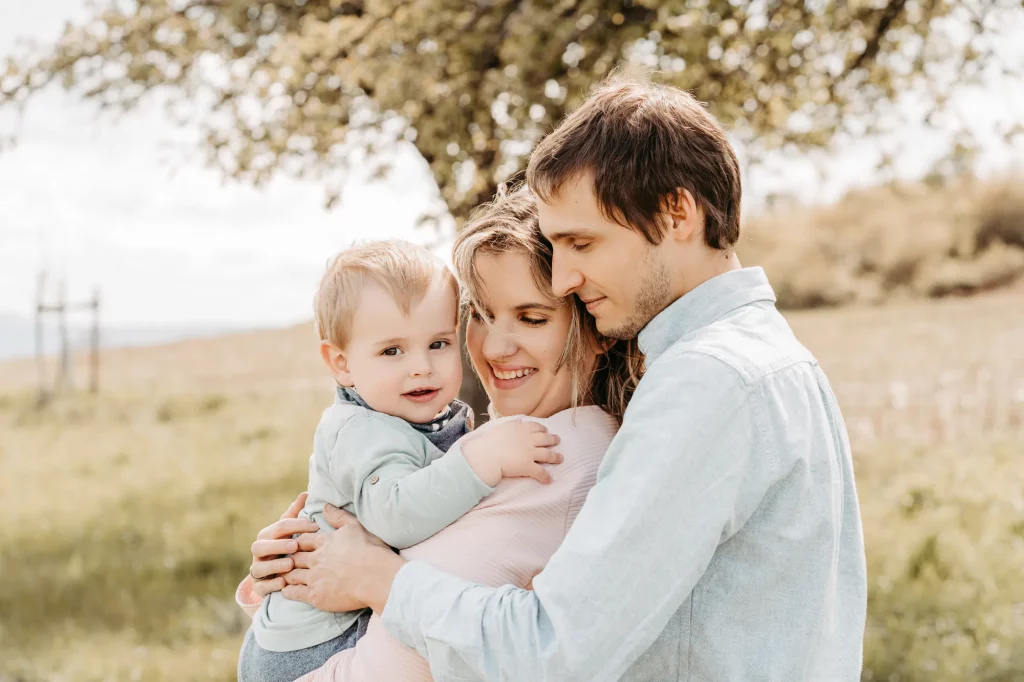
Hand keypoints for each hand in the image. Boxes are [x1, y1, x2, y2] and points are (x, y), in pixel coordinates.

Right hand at [248, 492, 319, 597]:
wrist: (274, 573)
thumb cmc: (286, 546)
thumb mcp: (290, 531)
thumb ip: (295, 514)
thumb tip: (305, 493)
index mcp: (267, 535)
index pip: (280, 526)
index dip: (297, 525)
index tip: (315, 526)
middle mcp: (259, 551)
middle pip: (261, 545)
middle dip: (278, 544)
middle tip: (295, 545)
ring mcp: (257, 569)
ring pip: (258, 567)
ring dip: (274, 565)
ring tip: (290, 564)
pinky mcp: (258, 587)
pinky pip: (261, 587)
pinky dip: (271, 584)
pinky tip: (283, 582)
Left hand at [282, 504, 404, 613]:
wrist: (377, 577)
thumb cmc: (371, 551)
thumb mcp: (356, 527)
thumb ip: (339, 516)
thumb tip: (325, 506)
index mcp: (326, 542)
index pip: (304, 540)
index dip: (299, 541)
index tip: (296, 543)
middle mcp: (317, 559)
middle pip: (295, 556)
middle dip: (290, 557)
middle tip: (285, 559)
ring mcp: (315, 578)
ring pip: (292, 574)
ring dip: (286, 573)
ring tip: (282, 574)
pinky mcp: (316, 596)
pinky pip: (295, 593)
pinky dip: (288, 590)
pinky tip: (285, 590)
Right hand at [463, 419, 561, 484]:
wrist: (487, 455)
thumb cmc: (489, 442)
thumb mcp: (502, 427)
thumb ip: (512, 424)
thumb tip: (519, 420)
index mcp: (521, 429)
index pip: (536, 427)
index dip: (542, 429)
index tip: (545, 431)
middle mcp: (528, 440)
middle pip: (545, 439)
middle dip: (553, 440)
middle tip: (558, 440)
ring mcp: (530, 453)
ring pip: (547, 455)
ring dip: (556, 457)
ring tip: (560, 458)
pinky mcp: (528, 466)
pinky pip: (540, 472)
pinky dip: (545, 477)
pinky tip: (549, 480)